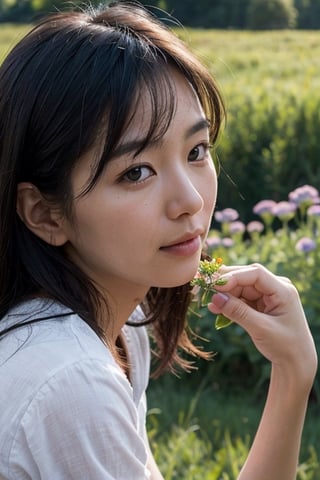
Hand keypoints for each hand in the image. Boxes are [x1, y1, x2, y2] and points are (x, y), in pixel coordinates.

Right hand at [208, 263, 316, 383]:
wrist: (295, 362)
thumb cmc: (285, 346)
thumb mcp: (261, 329)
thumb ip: (238, 312)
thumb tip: (215, 297)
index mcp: (282, 290)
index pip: (256, 274)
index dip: (234, 276)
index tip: (216, 285)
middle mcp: (275, 288)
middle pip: (245, 277)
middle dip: (225, 282)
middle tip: (205, 285)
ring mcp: (267, 296)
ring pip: (240, 288)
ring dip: (224, 294)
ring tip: (209, 302)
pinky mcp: (260, 304)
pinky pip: (240, 299)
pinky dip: (228, 303)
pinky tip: (215, 308)